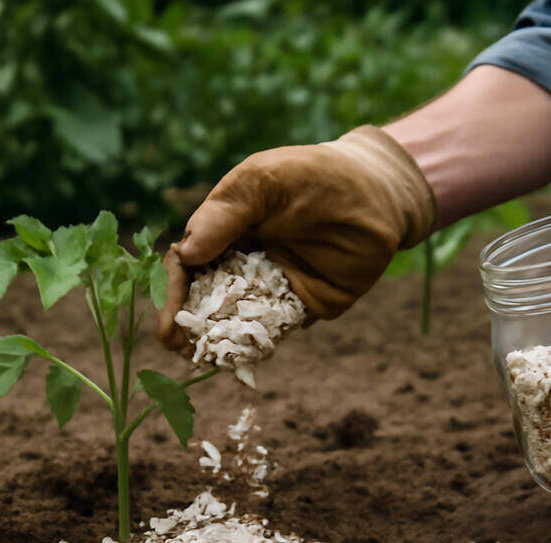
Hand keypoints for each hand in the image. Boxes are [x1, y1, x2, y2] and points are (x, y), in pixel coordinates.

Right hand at [156, 126, 435, 349]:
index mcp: (223, 230)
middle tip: (178, 345)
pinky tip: (240, 359)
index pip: (186, 264)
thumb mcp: (266, 180)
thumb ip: (228, 212)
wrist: (379, 194)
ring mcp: (269, 288)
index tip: (171, 315)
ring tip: (204, 358)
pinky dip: (253, 347)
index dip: (174, 291)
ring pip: (232, 321)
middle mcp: (240, 262)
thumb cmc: (317, 175)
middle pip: (202, 299)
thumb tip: (186, 251)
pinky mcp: (300, 307)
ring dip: (215, 341)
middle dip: (186, 324)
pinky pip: (271, 332)